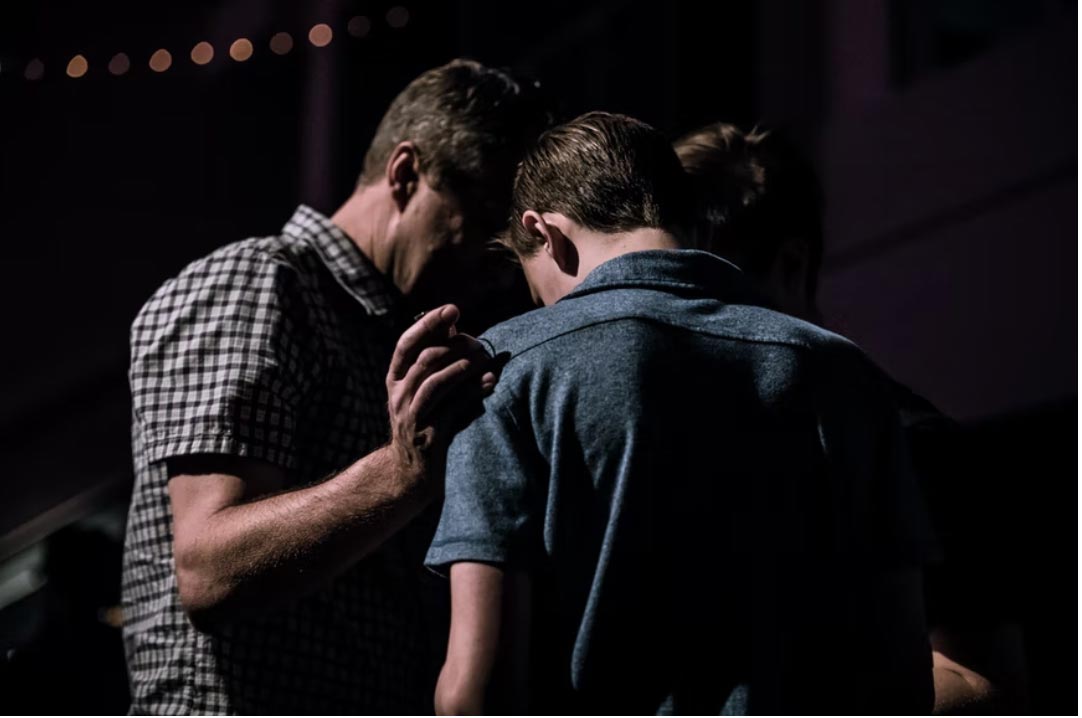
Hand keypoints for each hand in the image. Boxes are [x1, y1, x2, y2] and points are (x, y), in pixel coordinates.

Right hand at [386, 304, 496, 478]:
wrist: (412, 473)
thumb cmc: (427, 421)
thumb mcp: (425, 389)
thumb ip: (436, 360)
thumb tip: (453, 326)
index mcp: (395, 379)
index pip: (406, 344)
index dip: (428, 323)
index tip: (452, 309)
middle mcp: (399, 396)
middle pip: (425, 360)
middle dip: (455, 346)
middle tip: (479, 342)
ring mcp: (412, 417)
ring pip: (435, 382)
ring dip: (463, 366)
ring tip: (485, 358)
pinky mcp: (430, 436)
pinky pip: (452, 408)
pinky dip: (472, 392)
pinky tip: (490, 382)